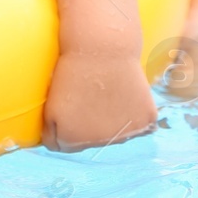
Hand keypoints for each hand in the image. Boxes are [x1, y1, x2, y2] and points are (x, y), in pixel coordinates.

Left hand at [42, 51, 156, 151]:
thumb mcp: (51, 106)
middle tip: (88, 95)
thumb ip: (52, 134)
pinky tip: (125, 95)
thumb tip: (59, 150)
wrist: (102, 47)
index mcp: (71, 140)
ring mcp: (125, 134)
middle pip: (91, 142)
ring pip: (115, 134)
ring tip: (105, 93)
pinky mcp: (146, 120)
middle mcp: (98, 143)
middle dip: (88, 124)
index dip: (65, 125)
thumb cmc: (71, 71)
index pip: (64, 146)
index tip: (69, 104)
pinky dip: (133, 113)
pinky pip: (139, 125)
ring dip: (111, 120)